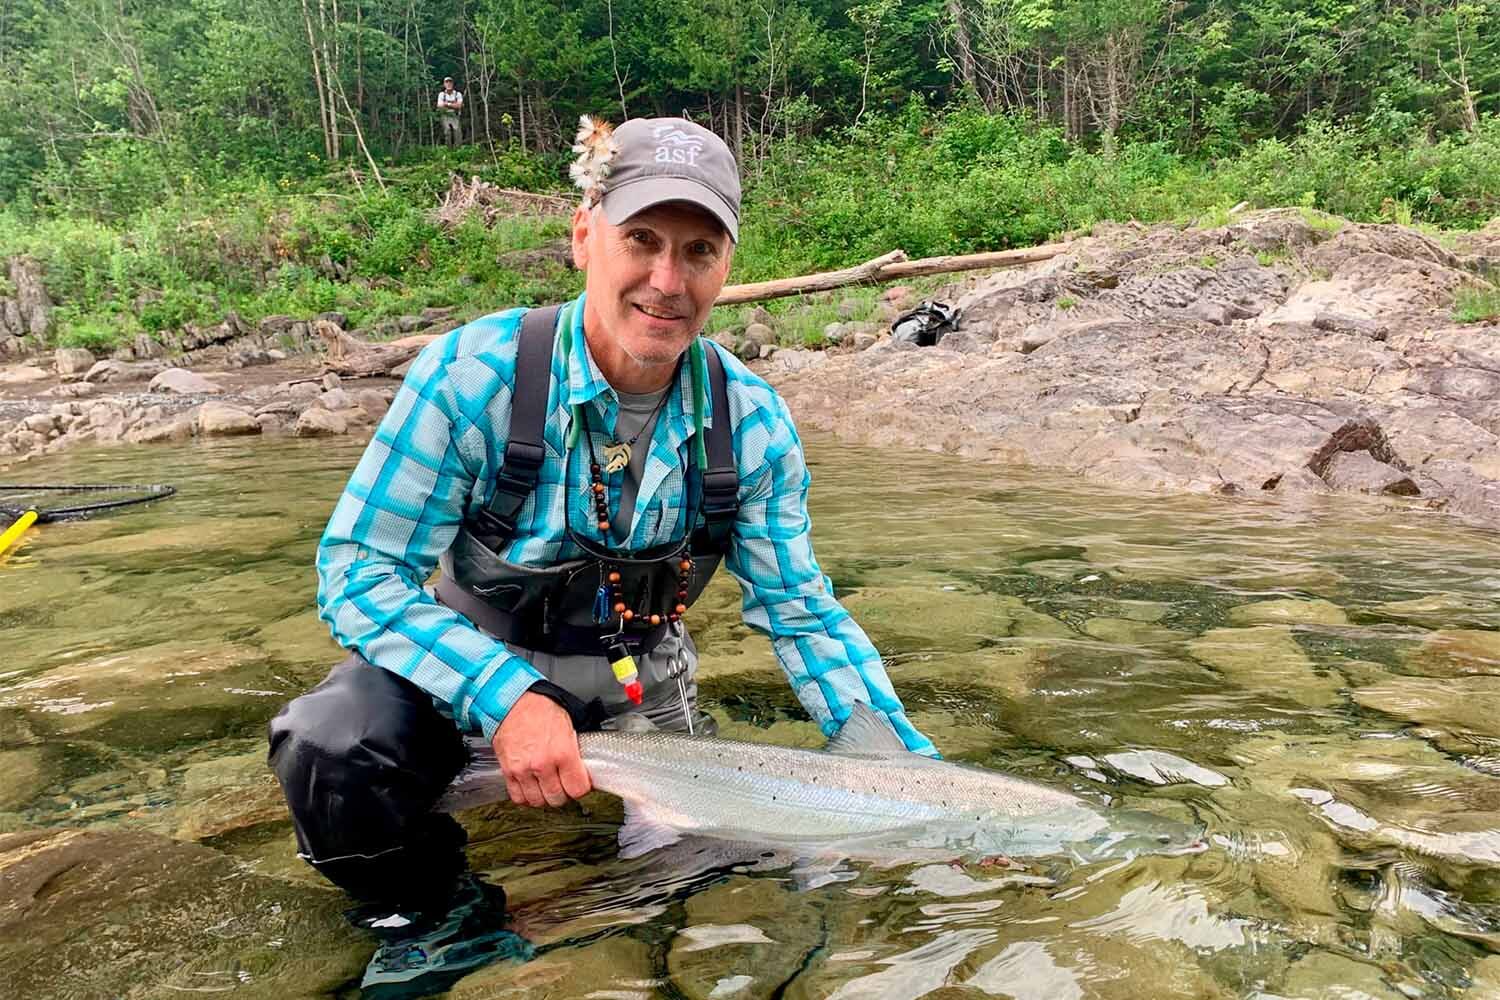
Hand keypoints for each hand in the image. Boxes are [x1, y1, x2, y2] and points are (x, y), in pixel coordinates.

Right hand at [493, 689, 591, 806]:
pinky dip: (526, 797)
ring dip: (545, 797)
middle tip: (564, 785)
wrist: (513, 701)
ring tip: (547, 786)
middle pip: (557, 799)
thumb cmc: (540, 709)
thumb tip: (583, 769)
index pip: (577, 789)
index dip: (581, 788)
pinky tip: (532, 788)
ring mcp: (523, 770)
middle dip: (564, 794)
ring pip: (538, 801)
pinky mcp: (508, 771)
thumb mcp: (568, 726)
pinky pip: (518, 797)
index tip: (580, 784)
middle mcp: (542, 765)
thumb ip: (575, 751)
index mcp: (562, 752)